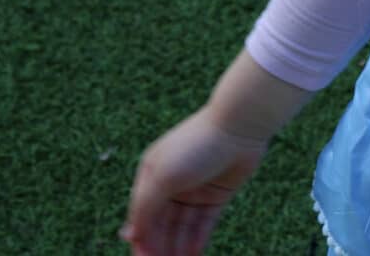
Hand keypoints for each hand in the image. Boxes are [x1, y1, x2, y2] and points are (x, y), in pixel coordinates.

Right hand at [121, 108, 269, 254]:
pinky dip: (197, 240)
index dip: (142, 240)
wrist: (238, 126)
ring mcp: (195, 190)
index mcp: (151, 175)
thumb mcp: (162, 177)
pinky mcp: (217, 194)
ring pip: (182, 226)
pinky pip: (203, 223)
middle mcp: (171, 184)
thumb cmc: (195, 146)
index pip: (142, 215)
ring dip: (178, 247)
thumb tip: (130, 235)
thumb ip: (144, 207)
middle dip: (160, 246)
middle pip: (162, 224)